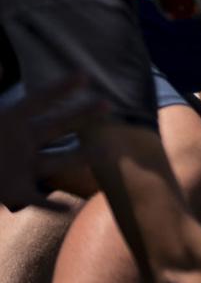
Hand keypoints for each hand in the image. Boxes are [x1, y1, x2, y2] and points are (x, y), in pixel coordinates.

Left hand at [0, 73, 107, 210]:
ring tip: (105, 152)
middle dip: (82, 116)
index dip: (60, 88)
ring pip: (58, 161)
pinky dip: (54, 206)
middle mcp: (24, 142)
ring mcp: (24, 168)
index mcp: (12, 122)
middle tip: (107, 103)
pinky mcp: (17, 192)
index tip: (84, 75)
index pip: (39, 101)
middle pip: (58, 126)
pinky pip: (39, 200)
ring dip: (81, 157)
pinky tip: (70, 208)